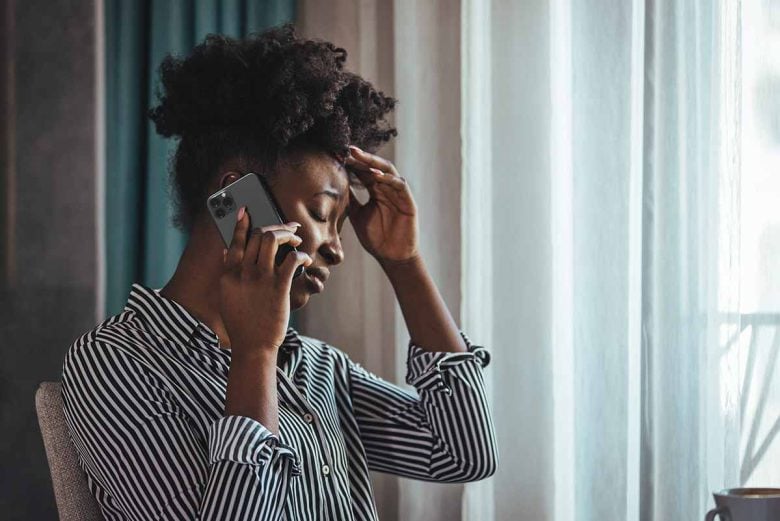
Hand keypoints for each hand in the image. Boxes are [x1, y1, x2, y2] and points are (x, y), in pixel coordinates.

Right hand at [219, 206, 312, 357]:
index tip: (246, 211)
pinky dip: (300, 255)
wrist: (253, 348)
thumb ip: (228, 274)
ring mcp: (261, 280)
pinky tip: (304, 259)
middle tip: (288, 228)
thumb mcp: (227, 297)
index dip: (241, 224)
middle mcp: (243, 273)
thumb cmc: (242, 324)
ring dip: (287, 235)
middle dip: (275, 227)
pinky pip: (291, 260)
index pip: (235, 242)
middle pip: (258, 236)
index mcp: (229, 275)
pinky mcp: (279, 288)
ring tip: (295, 240)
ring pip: (273, 240)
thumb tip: (227, 252)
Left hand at [346, 145, 418, 264]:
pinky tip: (376, 175)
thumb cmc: (376, 238)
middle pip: (375, 167)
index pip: (364, 173)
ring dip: (374, 163)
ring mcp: (399, 194)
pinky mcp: (409, 202)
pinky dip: (389, 179)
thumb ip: (351, 200)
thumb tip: (336, 185)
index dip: (353, 164)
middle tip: (348, 150)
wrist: (392, 257)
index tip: (338, 156)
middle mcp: (388, 189)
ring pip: (388, 172)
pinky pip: (400, 186)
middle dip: (362, 158)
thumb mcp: (357, 216)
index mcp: (376, 192)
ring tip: (360, 157)